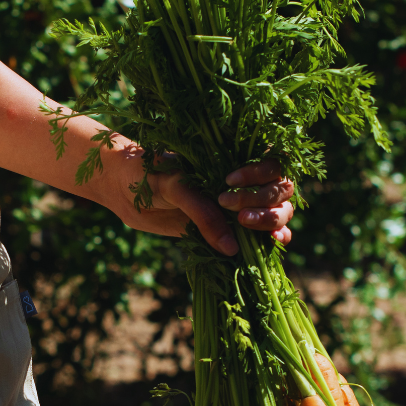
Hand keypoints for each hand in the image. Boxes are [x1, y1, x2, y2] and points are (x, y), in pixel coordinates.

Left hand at [110, 144, 293, 255]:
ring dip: (273, 222)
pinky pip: (263, 234)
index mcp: (233, 156)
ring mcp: (240, 203)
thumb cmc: (148, 175)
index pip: (271, 163)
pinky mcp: (231, 227)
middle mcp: (243, 179)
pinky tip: (275, 244)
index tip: (229, 185)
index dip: (261, 176)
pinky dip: (274, 239)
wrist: (124, 191)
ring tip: (248, 229)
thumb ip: (202, 215)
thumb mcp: (175, 187)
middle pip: (281, 190)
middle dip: (267, 203)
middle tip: (237, 215)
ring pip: (278, 212)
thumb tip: (232, 248)